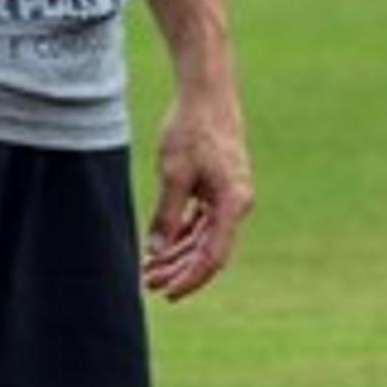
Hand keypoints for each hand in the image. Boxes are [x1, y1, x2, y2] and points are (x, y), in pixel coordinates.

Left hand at [142, 89, 251, 300]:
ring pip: (205, 237)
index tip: (166, 293)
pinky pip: (204, 220)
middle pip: (209, 251)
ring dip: (179, 253)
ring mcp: (230, 196)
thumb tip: (157, 252)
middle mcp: (237, 204)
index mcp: (233, 203)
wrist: (207, 94)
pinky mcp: (221, 187)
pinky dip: (184, 234)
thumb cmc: (192, 130)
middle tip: (148, 282)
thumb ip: (166, 217)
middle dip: (178, 269)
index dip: (189, 278)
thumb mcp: (173, 175)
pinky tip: (163, 245)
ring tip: (150, 268)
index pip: (213, 257)